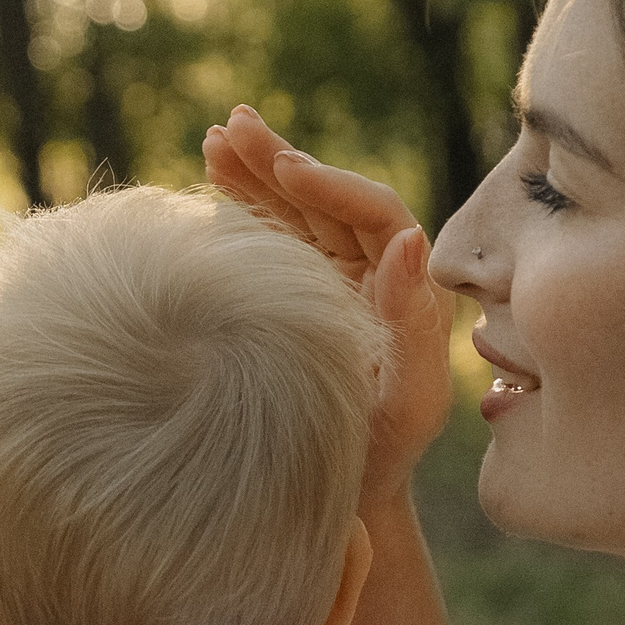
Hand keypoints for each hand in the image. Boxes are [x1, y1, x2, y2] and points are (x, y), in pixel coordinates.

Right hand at [204, 104, 455, 504]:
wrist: (341, 499)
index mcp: (405, 292)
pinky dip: (239, 204)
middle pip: (327, 201)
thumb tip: (408, 241)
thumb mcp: (410, 402)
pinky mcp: (290, 297)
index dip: (331, 185)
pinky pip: (267, 238)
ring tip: (216, 136)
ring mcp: (326, 284)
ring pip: (292, 212)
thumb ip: (415, 326)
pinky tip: (209, 173)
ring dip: (255, 171)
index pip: (376, 215)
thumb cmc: (379, 460)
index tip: (285, 168)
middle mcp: (370, 278)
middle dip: (281, 161)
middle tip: (236, 125)